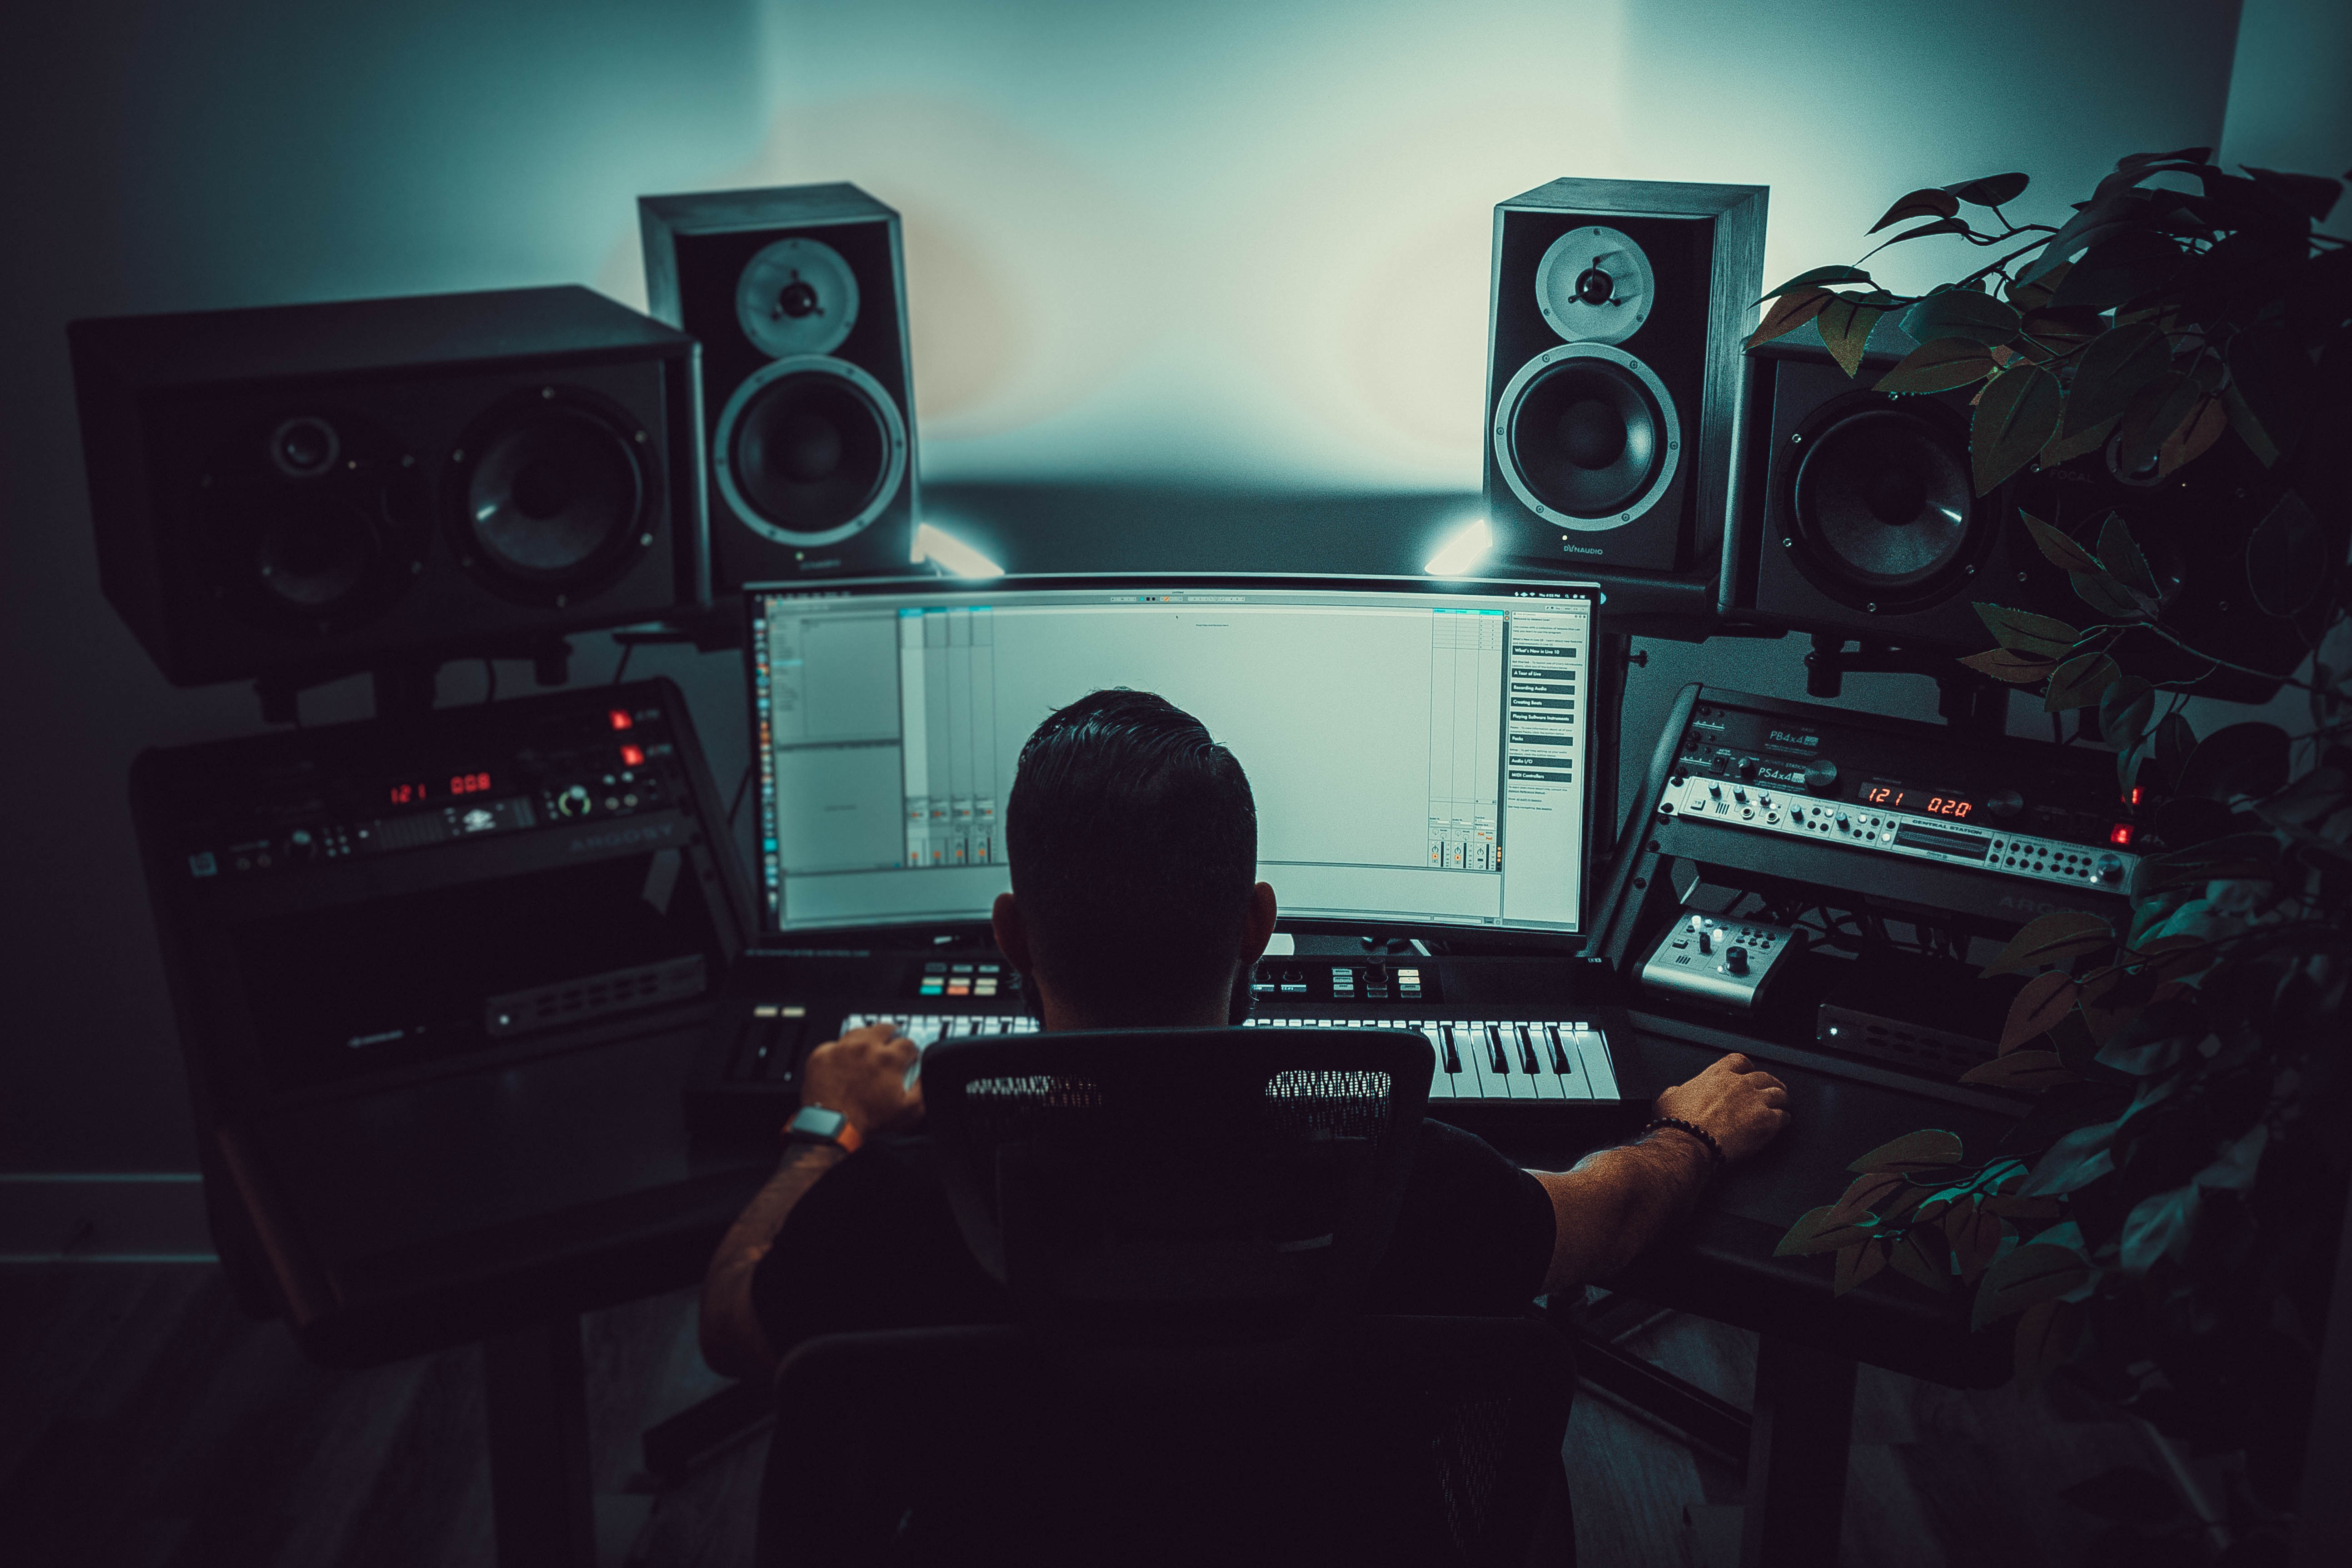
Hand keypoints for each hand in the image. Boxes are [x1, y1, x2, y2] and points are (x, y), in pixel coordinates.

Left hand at [799, 1023, 924, 1137]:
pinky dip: (841, 1050)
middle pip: (883, 1028)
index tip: (909, 1056)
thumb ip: (923, 1089)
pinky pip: (834, 1044)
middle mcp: (865, 1047)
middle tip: (891, 1044)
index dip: (911, 1050)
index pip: (907, 1043)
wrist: (833, 1126)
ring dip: (867, 1037)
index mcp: (888, 1058)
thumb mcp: (908, 1110)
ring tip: (868, 1047)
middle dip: (891, 1035)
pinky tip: (844, 1059)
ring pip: (859, 1031)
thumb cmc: (868, 1120)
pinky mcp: (822, 1054)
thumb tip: (926, 1074)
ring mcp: (842, 1049)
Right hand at [1654, 1052, 1789, 1163]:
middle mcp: (1739, 1084)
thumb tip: (1675, 1092)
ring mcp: (1756, 1102)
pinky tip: (1782, 1122)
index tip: (1749, 1073)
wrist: (1689, 1143)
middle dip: (1769, 1083)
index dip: (1747, 1068)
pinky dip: (1784, 1119)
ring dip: (1781, 1099)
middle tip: (1772, 1089)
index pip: (1739, 1061)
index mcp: (1717, 1076)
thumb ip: (1676, 1091)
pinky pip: (1784, 1117)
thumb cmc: (1678, 1124)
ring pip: (1779, 1093)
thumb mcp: (1668, 1099)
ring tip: (1782, 1104)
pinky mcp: (1767, 1122)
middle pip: (1764, 1077)